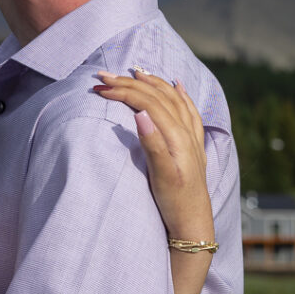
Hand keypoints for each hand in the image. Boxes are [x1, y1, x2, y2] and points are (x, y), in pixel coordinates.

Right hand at [94, 71, 212, 240]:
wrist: (194, 222)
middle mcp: (186, 131)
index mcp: (176, 136)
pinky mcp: (193, 144)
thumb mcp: (161, 175)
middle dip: (129, 82)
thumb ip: (152, 143)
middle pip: (157, 97)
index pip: (146, 103)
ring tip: (135, 71)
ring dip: (152, 82)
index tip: (100, 87)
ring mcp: (191, 136)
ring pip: (172, 98)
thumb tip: (139, 113)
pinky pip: (188, 109)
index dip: (122, 92)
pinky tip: (176, 85)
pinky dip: (180, 93)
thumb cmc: (175, 201)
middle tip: (104, 75)